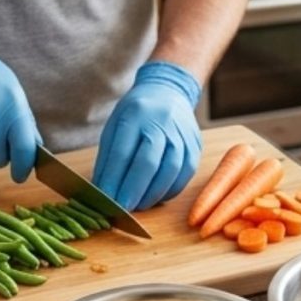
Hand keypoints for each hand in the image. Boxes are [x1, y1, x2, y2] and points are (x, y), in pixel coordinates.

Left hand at [93, 61, 202, 210]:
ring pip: (170, 169)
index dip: (114, 179)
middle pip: (149, 162)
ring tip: (138, 206)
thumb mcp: (115, 125)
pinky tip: (157, 197)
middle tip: (122, 208)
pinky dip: (170, 190)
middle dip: (134, 190)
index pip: (123, 152)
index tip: (106, 200)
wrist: (168, 91)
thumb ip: (109, 157)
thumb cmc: (136, 113)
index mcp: (136, 113)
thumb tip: (104, 191)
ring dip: (153, 194)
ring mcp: (182, 132)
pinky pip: (185, 172)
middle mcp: (162, 121)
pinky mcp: (195, 144)